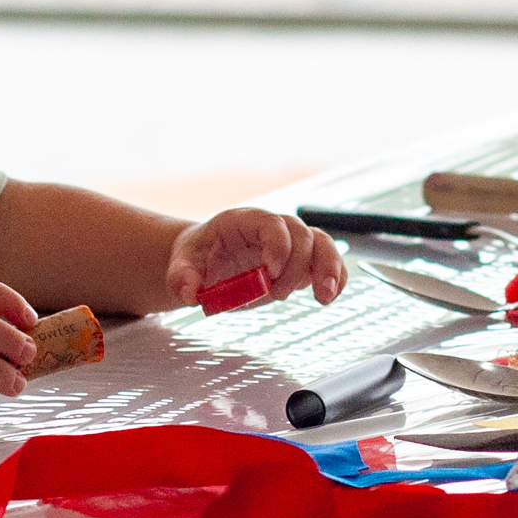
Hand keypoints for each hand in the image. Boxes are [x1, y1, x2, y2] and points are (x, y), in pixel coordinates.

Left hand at [165, 208, 346, 308]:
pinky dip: (335, 278)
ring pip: (323, 244)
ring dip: (329, 269)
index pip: (271, 223)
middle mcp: (274, 228)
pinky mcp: (301, 264)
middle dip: (297, 265)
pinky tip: (329, 296)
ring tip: (323, 296)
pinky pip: (328, 263)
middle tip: (278, 294)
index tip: (271, 272)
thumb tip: (190, 293)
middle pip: (301, 234)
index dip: (277, 245)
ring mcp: (291, 244)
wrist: (207, 264)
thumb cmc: (198, 259)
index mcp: (244, 221)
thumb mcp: (181, 266)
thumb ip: (182, 278)